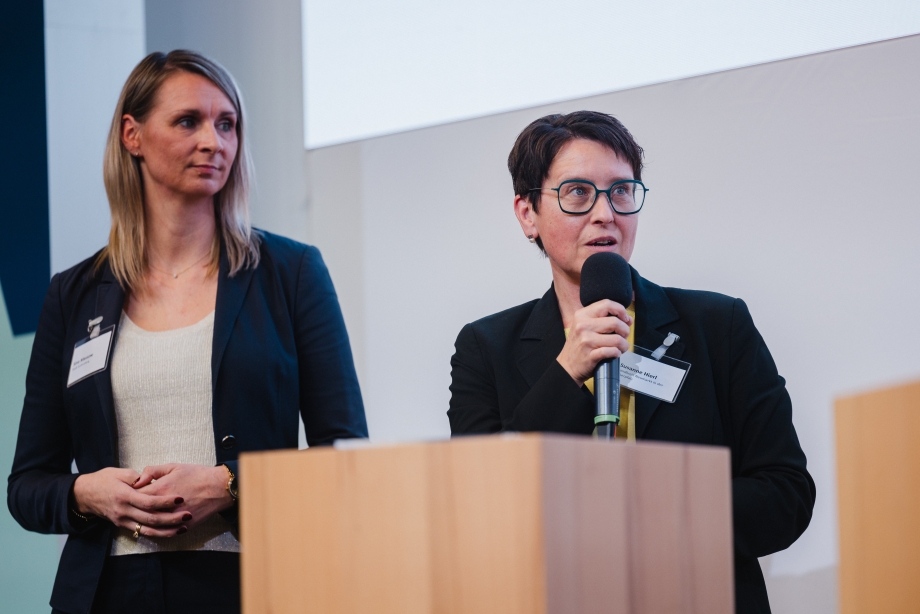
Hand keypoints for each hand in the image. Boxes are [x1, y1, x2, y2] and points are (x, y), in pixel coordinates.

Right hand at [72, 467, 187, 537]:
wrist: (84, 495)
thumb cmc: (104, 480)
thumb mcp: (120, 472)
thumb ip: (138, 477)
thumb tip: (153, 480)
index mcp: (124, 495)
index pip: (148, 501)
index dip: (166, 501)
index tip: (181, 498)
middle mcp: (123, 511)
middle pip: (150, 518)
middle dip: (171, 518)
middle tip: (188, 515)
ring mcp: (122, 520)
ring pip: (147, 530)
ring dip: (166, 530)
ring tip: (183, 528)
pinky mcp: (122, 525)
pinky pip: (141, 532)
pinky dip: (156, 534)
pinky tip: (169, 533)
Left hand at [133, 463, 233, 530]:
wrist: (218, 486)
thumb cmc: (197, 475)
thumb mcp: (174, 467)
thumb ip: (153, 471)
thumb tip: (138, 480)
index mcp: (160, 489)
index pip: (136, 496)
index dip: (131, 495)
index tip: (131, 494)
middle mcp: (164, 506)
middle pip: (141, 512)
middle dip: (136, 510)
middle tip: (134, 507)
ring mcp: (173, 518)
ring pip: (151, 526)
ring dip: (145, 523)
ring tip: (143, 518)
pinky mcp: (183, 526)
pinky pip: (166, 533)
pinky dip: (159, 532)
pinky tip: (155, 528)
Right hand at [557, 299, 631, 385]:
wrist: (567, 366)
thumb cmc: (578, 345)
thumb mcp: (584, 326)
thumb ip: (603, 319)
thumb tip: (628, 319)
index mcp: (582, 315)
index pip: (607, 304)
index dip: (621, 310)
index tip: (625, 319)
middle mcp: (583, 326)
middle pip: (615, 322)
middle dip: (625, 330)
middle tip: (623, 336)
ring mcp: (586, 341)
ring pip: (617, 339)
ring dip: (624, 345)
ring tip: (620, 347)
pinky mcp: (591, 355)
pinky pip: (612, 351)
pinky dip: (617, 353)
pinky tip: (614, 353)